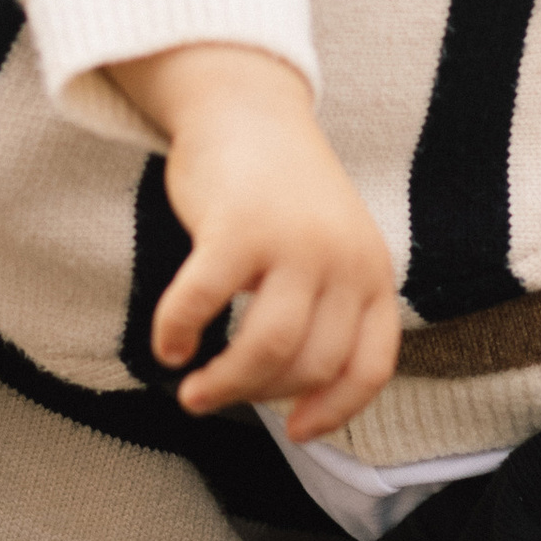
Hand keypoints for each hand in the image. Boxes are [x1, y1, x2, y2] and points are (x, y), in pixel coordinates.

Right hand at [117, 44, 399, 440]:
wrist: (246, 108)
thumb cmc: (281, 192)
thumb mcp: (332, 246)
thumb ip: (329, 307)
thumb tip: (297, 400)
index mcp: (373, 269)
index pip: (370, 365)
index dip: (338, 411)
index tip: (299, 432)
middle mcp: (342, 258)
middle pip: (311, 366)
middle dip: (261, 396)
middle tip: (221, 397)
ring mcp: (292, 242)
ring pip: (266, 351)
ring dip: (224, 386)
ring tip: (193, 391)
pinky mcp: (236, 228)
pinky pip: (202, 306)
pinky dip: (178, 336)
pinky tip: (168, 346)